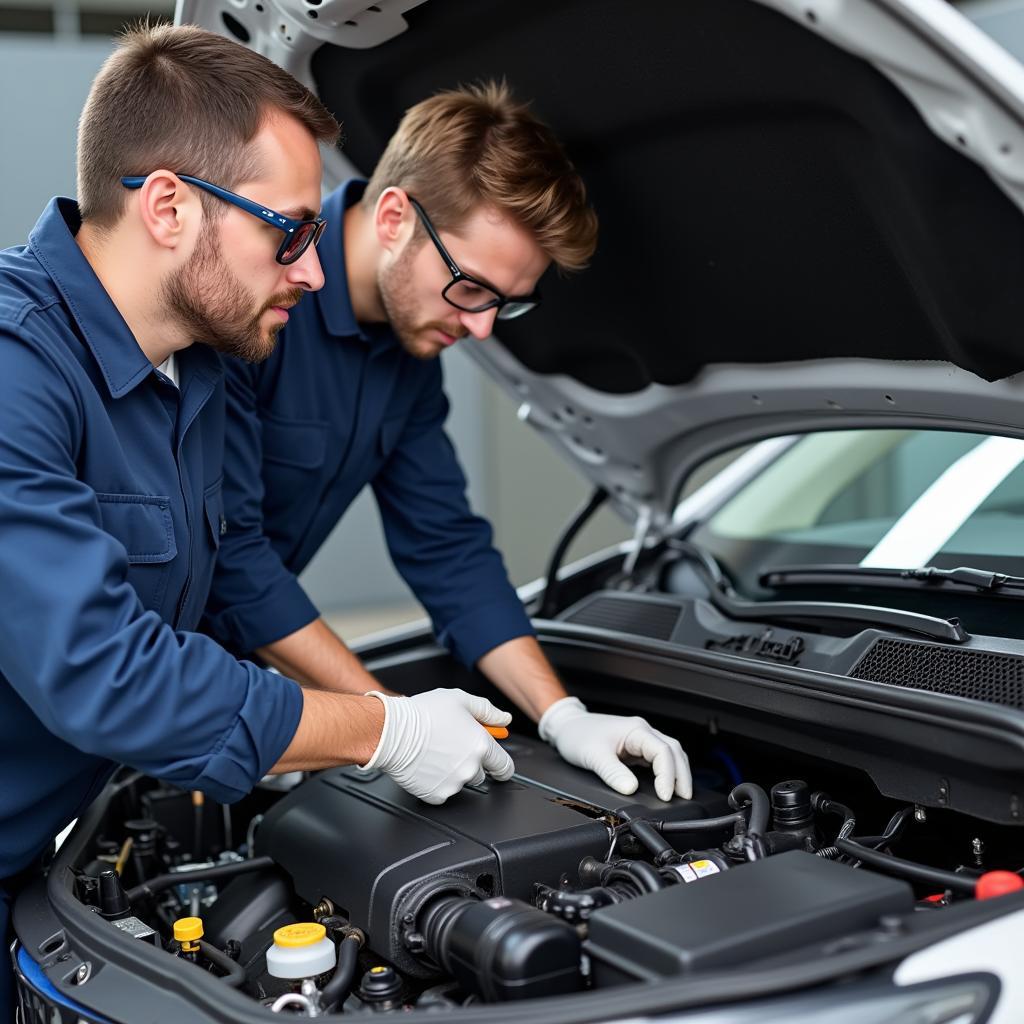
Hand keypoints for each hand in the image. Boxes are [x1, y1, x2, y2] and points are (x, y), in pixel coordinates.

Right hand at [361, 688, 514, 803]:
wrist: (391, 731)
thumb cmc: (423, 713)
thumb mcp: (460, 700)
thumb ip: (487, 711)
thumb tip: (504, 719)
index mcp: (481, 746)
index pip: (504, 767)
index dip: (501, 766)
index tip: (497, 766)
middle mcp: (470, 768)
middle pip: (481, 775)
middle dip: (471, 763)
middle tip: (452, 748)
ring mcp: (453, 784)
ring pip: (460, 782)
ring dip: (453, 772)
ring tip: (435, 752)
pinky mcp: (435, 794)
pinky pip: (442, 792)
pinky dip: (436, 782)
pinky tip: (427, 765)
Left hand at [538, 697, 691, 800]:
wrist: (566, 726)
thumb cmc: (578, 735)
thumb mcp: (593, 755)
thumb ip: (612, 773)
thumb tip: (631, 790)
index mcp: (636, 730)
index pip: (663, 751)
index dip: (668, 775)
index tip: (665, 795)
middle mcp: (642, 732)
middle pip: (673, 751)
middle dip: (681, 775)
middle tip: (684, 797)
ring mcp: (640, 739)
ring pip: (669, 754)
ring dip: (677, 773)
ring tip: (680, 794)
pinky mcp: (635, 748)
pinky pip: (658, 759)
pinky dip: (666, 772)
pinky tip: (666, 784)